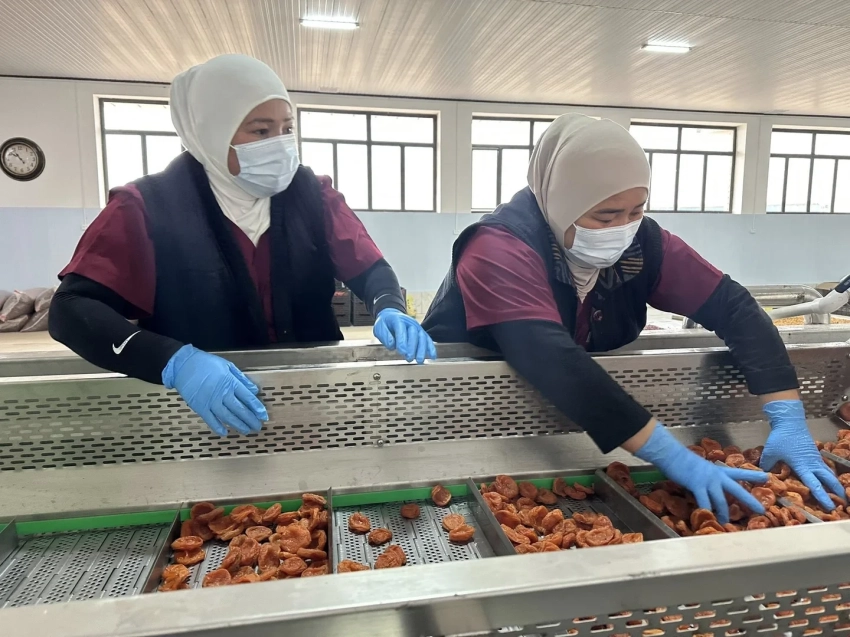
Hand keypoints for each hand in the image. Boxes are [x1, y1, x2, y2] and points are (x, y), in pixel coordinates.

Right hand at [162, 345, 267, 435]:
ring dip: (238, 425)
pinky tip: (225, 433)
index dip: (257, 408)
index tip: (264, 416)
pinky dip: (218, 428)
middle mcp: (222, 394)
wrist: (183, 365)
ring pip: (228, 417)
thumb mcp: (227, 365)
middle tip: (258, 427)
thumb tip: (254, 390)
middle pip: (240, 410)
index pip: (248, 398)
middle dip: (250, 420)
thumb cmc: (207, 363)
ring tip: (246, 431)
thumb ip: (241, 378)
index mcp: (231, 382)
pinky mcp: (200, 408)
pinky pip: (211, 420)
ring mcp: (211, 402)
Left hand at [373, 308, 436, 363]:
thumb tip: (392, 345)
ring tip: (420, 360)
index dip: (402, 341)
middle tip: (409, 358)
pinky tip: (432, 356)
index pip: (401, 329)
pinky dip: (431, 348)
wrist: (391, 316)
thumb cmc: (385, 323)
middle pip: (414, 334)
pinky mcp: (421, 333)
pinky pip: (428, 339)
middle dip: (412, 347)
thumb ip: (385, 336)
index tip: (402, 351)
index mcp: (398, 320)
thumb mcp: (379, 327)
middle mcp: (409, 323)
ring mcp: (417, 327)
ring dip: (422, 349)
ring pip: (422, 337)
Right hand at [634, 422, 766, 522]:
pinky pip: (704, 502)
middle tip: (762, 509)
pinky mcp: (697, 485)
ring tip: (725, 523)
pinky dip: (706, 510)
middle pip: (737, 489)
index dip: (753, 475)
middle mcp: (717, 475)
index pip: (740, 472)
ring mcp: (708, 480)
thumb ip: (705, 478)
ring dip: (723, 513)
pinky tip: (706, 516)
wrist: (671, 454)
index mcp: (718, 470)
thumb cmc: (681, 459)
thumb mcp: (699, 468)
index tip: (767, 477)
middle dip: (750, 500)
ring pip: (721, 500)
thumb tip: (706, 487)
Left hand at [761, 399, 843, 510]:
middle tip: (842, 504)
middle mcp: (813, 464)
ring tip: (840, 494)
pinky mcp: (816, 454)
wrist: (790, 422)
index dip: (822, 497)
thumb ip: (766, 466)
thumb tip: (762, 477)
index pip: (814, 485)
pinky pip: (825, 467)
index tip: (830, 507)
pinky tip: (830, 480)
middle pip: (828, 480)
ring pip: (829, 473)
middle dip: (836, 492)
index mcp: (802, 466)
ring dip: (835, 484)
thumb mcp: (770, 453)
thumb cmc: (781, 438)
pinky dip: (830, 475)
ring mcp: (816, 459)